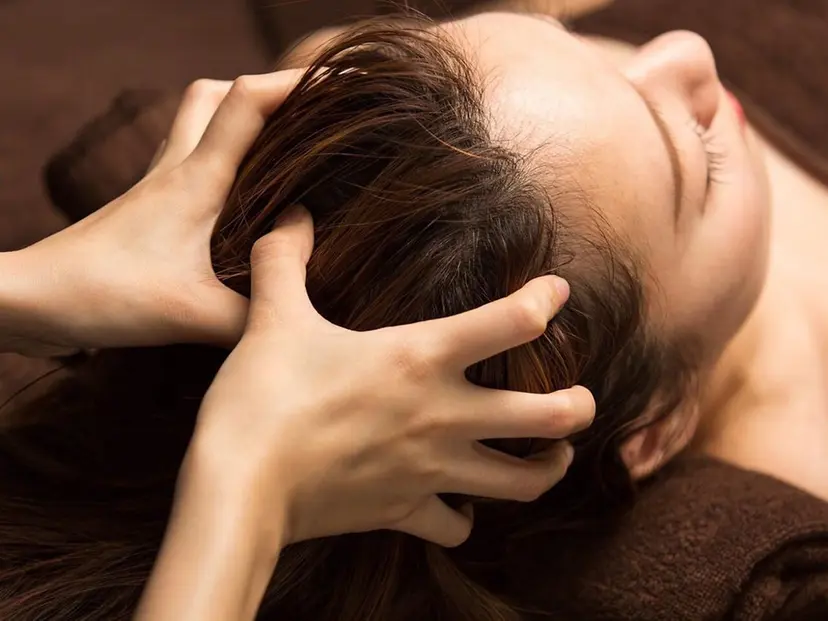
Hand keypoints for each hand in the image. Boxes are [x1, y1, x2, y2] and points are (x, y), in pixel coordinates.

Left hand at [0, 70, 301, 355]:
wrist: (32, 301)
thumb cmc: (104, 295)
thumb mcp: (193, 315)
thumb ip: (254, 315)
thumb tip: (296, 314)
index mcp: (196, 179)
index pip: (248, 102)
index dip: (297, 83)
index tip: (341, 82)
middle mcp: (175, 169)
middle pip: (216, 94)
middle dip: (266, 91)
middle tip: (306, 117)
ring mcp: (156, 186)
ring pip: (197, 121)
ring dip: (238, 119)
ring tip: (280, 148)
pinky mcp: (147, 208)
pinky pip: (187, 160)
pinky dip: (219, 158)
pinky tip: (239, 198)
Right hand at [190, 206, 594, 551]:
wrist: (238, 489)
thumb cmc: (262, 398)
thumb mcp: (272, 317)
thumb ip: (284, 258)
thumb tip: (292, 214)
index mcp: (421, 357)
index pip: (514, 320)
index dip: (546, 300)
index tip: (556, 292)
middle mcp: (443, 415)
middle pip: (551, 416)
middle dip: (580, 406)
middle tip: (580, 398)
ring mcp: (431, 470)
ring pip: (523, 483)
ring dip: (548, 469)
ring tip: (553, 455)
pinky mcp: (405, 511)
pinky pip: (454, 527)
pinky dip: (463, 519)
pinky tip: (459, 507)